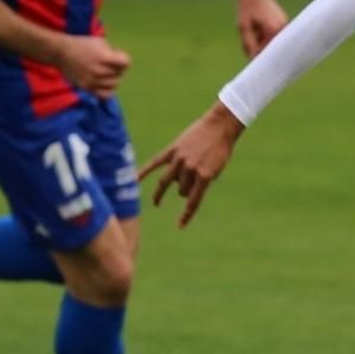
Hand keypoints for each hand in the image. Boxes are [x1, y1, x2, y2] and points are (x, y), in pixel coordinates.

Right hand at [56, 34, 130, 96]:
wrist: (60, 52)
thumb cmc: (82, 45)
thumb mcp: (100, 42)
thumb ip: (112, 53)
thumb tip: (120, 64)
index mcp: (103, 57)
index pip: (125, 62)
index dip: (123, 58)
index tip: (116, 55)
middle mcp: (98, 70)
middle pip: (119, 73)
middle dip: (117, 67)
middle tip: (108, 63)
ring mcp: (92, 81)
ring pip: (114, 84)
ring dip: (112, 77)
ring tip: (105, 72)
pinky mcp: (86, 88)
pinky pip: (105, 95)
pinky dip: (108, 90)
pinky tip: (105, 83)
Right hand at [138, 102, 245, 226]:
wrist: (219, 127)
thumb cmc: (221, 149)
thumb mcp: (217, 169)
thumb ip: (201, 181)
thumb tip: (183, 190)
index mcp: (204, 176)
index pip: (193, 201)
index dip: (186, 215)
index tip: (179, 226)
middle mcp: (190, 169)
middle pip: (181, 190)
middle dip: (186, 189)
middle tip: (194, 180)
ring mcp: (179, 159)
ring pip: (168, 181)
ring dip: (169, 188)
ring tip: (161, 197)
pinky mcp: (172, 150)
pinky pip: (154, 163)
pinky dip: (143, 172)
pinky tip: (133, 180)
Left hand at [236, 0, 287, 57]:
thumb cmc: (247, 8)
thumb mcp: (243, 28)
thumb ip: (248, 44)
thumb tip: (252, 58)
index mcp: (273, 31)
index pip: (267, 51)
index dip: (258, 56)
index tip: (252, 59)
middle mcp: (282, 28)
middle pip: (272, 46)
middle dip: (261, 48)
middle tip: (250, 47)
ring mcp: (284, 24)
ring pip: (274, 40)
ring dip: (263, 40)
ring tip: (253, 30)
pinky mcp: (284, 20)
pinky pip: (276, 33)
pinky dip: (267, 34)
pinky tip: (258, 26)